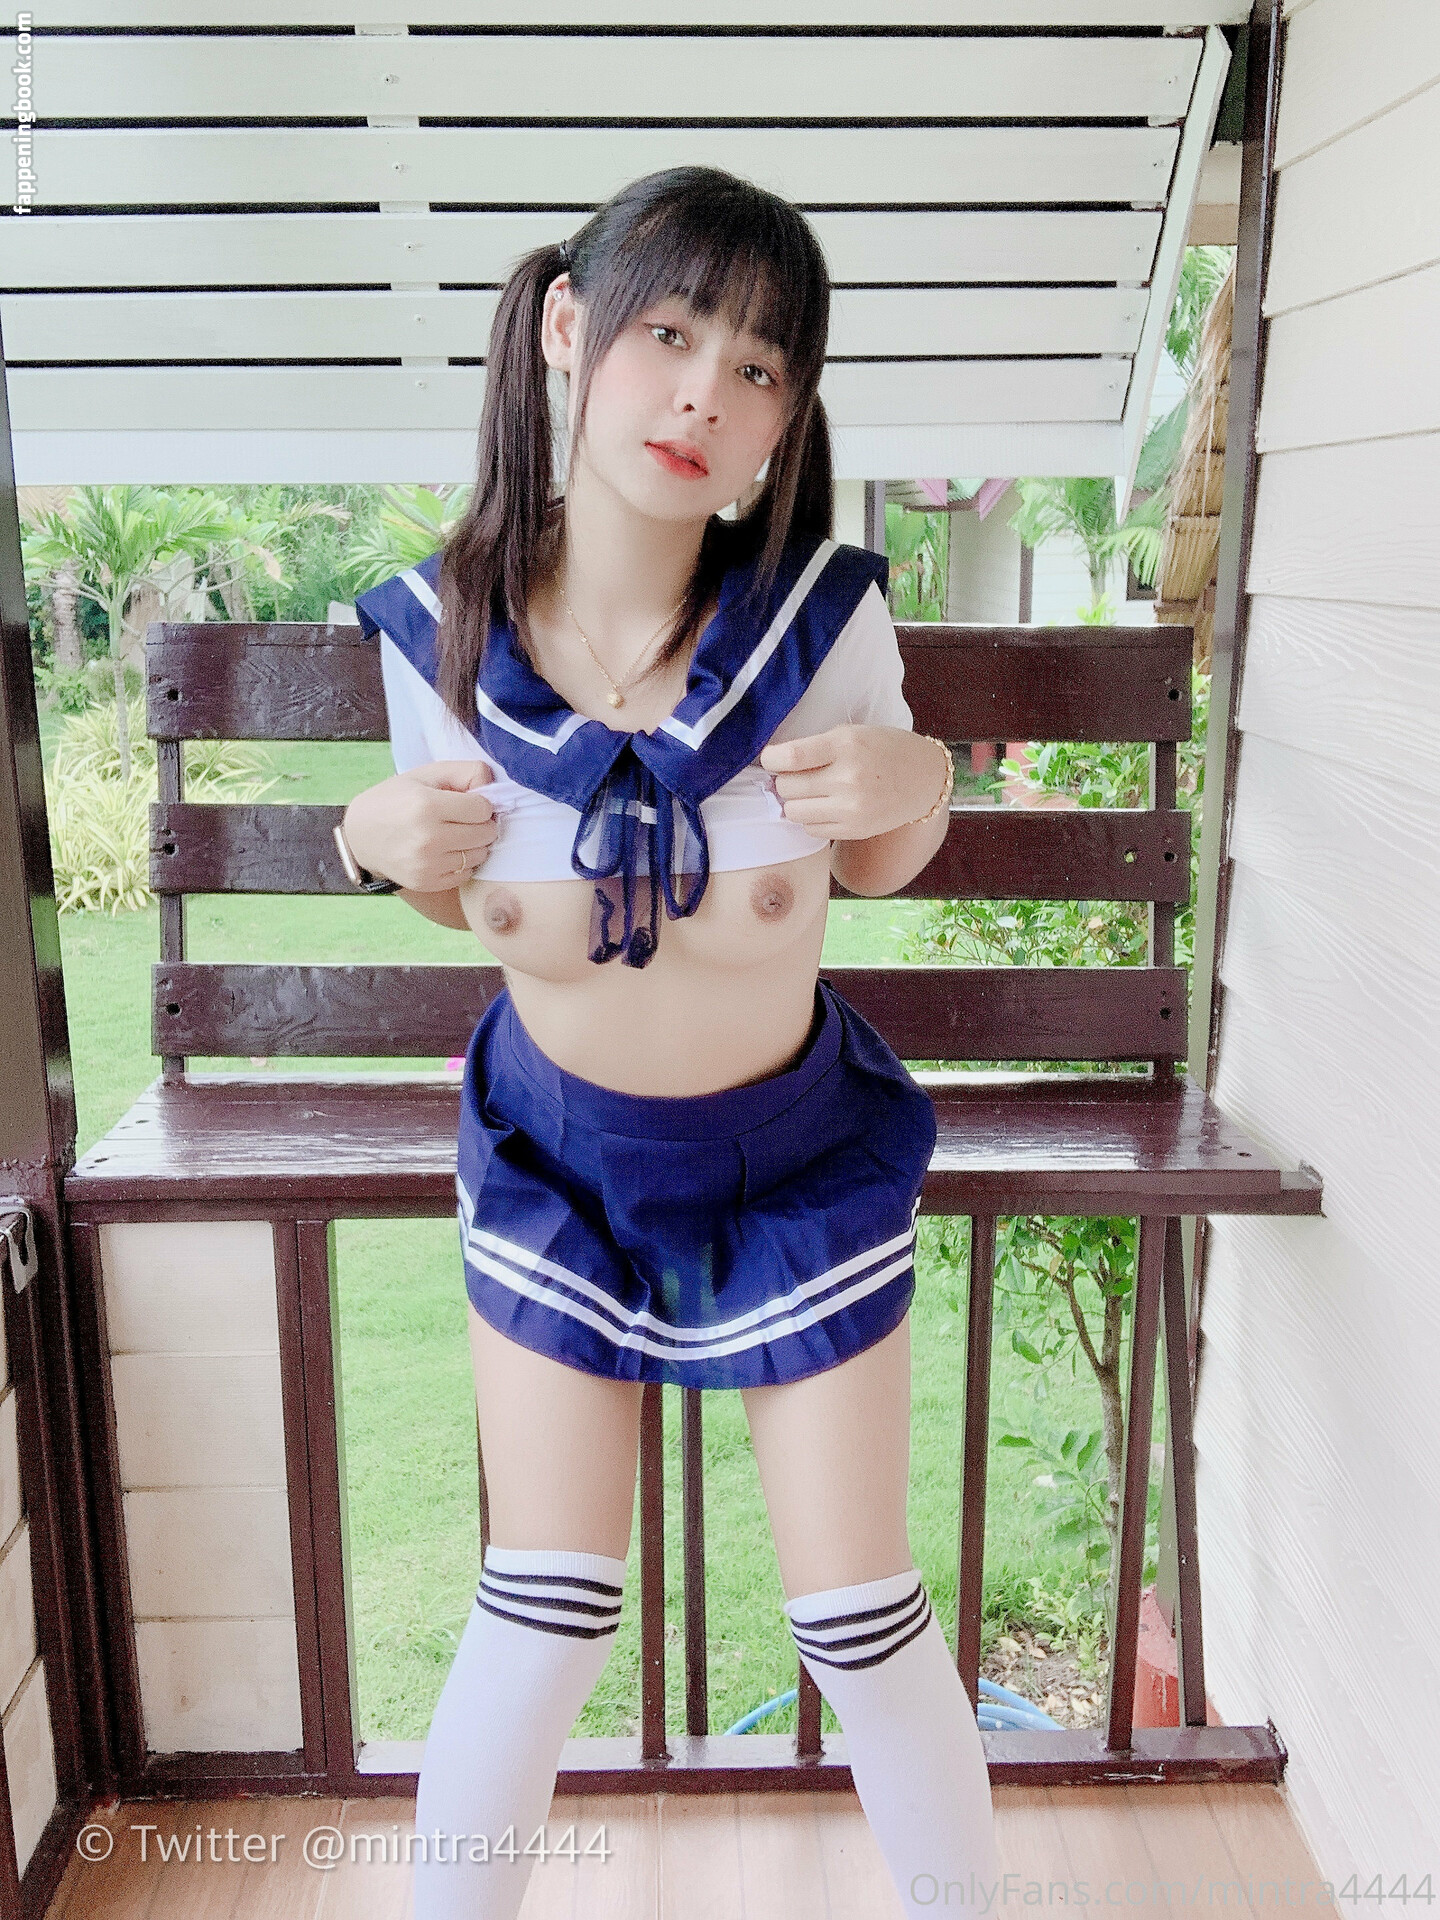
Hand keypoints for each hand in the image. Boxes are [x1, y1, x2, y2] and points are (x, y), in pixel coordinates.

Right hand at [341, 760, 498, 891]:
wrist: (361, 836)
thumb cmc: (396, 799)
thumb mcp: (425, 774)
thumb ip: (464, 772)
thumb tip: (494, 786)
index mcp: (427, 806)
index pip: (483, 808)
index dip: (481, 803)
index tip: (468, 802)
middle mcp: (428, 838)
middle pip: (486, 833)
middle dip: (481, 824)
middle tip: (463, 819)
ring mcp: (427, 864)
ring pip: (480, 855)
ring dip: (474, 844)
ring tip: (454, 834)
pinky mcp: (426, 882)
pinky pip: (466, 874)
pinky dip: (463, 862)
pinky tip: (446, 851)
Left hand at [758, 725, 949, 840]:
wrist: (924, 779)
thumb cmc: (885, 749)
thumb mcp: (853, 733)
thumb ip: (817, 746)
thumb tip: (775, 765)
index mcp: (846, 746)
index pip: (790, 757)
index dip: (770, 759)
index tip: (770, 759)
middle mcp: (848, 778)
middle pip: (787, 787)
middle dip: (784, 780)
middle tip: (796, 775)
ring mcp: (852, 808)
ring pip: (794, 811)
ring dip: (794, 801)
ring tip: (809, 791)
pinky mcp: (854, 829)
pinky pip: (811, 829)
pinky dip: (810, 818)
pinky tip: (824, 806)